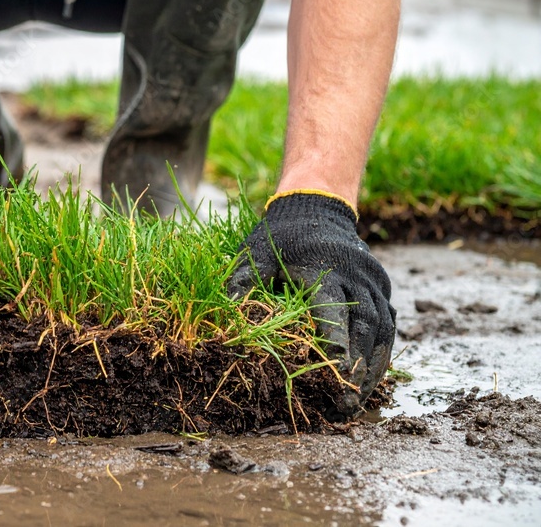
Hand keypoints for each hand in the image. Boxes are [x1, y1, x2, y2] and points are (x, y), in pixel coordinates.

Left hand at [226, 191, 395, 419]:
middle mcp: (357, 276)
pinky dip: (381, 354)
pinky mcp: (382, 288)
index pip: (334, 310)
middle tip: (347, 405)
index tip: (336, 373)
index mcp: (325, 268)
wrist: (315, 208)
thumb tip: (226, 309)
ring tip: (360, 401)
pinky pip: (389, 325)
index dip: (336, 342)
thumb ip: (243, 279)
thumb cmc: (279, 236)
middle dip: (357, 369)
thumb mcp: (256, 252)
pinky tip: (370, 379)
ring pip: (383, 331)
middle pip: (364, 328)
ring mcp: (374, 282)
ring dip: (373, 368)